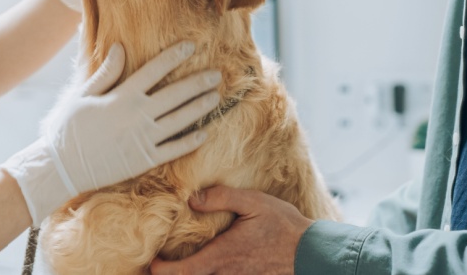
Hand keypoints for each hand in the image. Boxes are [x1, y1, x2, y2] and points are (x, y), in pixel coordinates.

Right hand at [0, 41, 220, 224]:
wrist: (64, 167)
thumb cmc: (69, 128)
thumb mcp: (83, 95)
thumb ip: (106, 73)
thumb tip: (119, 47)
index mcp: (122, 97)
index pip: (154, 71)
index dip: (173, 56)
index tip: (191, 46)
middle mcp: (138, 116)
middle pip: (175, 95)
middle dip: (197, 83)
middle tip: (217, 75)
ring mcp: (144, 139)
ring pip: (180, 120)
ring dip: (199, 108)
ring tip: (215, 98)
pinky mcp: (145, 160)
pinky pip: (174, 150)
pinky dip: (190, 142)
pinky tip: (204, 134)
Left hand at [149, 186, 313, 274]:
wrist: (314, 254)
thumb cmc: (284, 226)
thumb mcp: (254, 202)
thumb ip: (221, 198)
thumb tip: (192, 199)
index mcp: (222, 256)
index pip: (183, 272)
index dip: (162, 270)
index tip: (152, 262)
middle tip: (157, 266)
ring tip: (178, 266)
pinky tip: (204, 267)